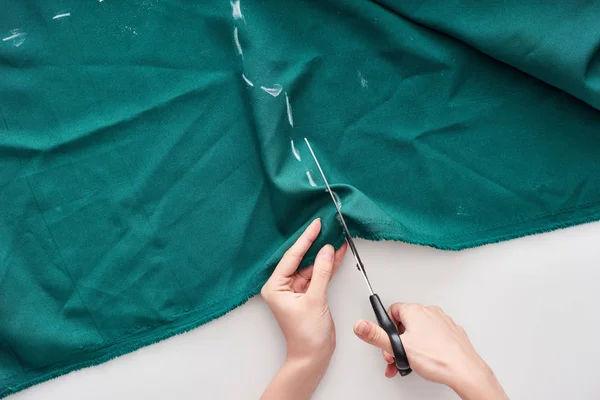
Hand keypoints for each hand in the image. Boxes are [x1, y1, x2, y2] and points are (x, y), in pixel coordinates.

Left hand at [260, 219, 346, 399]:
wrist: (313, 356)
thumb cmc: (306, 335)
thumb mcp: (315, 300)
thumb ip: (322, 273)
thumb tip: (327, 250)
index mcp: (275, 286)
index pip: (291, 257)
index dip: (305, 240)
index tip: (316, 225)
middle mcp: (283, 286)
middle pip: (301, 259)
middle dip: (315, 244)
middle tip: (326, 226)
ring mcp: (296, 290)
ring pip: (312, 266)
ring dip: (325, 255)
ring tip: (337, 237)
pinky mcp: (308, 294)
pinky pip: (319, 275)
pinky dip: (329, 266)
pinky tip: (338, 254)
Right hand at [353, 303, 507, 399]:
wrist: (464, 370)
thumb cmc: (437, 358)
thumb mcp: (399, 348)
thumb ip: (376, 336)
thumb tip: (360, 326)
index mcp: (415, 311)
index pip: (392, 310)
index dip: (387, 328)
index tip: (388, 340)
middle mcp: (429, 312)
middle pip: (405, 322)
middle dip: (398, 341)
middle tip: (398, 355)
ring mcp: (442, 321)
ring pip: (419, 330)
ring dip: (411, 345)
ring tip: (411, 360)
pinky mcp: (452, 332)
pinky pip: (433, 336)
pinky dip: (427, 346)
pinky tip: (426, 359)